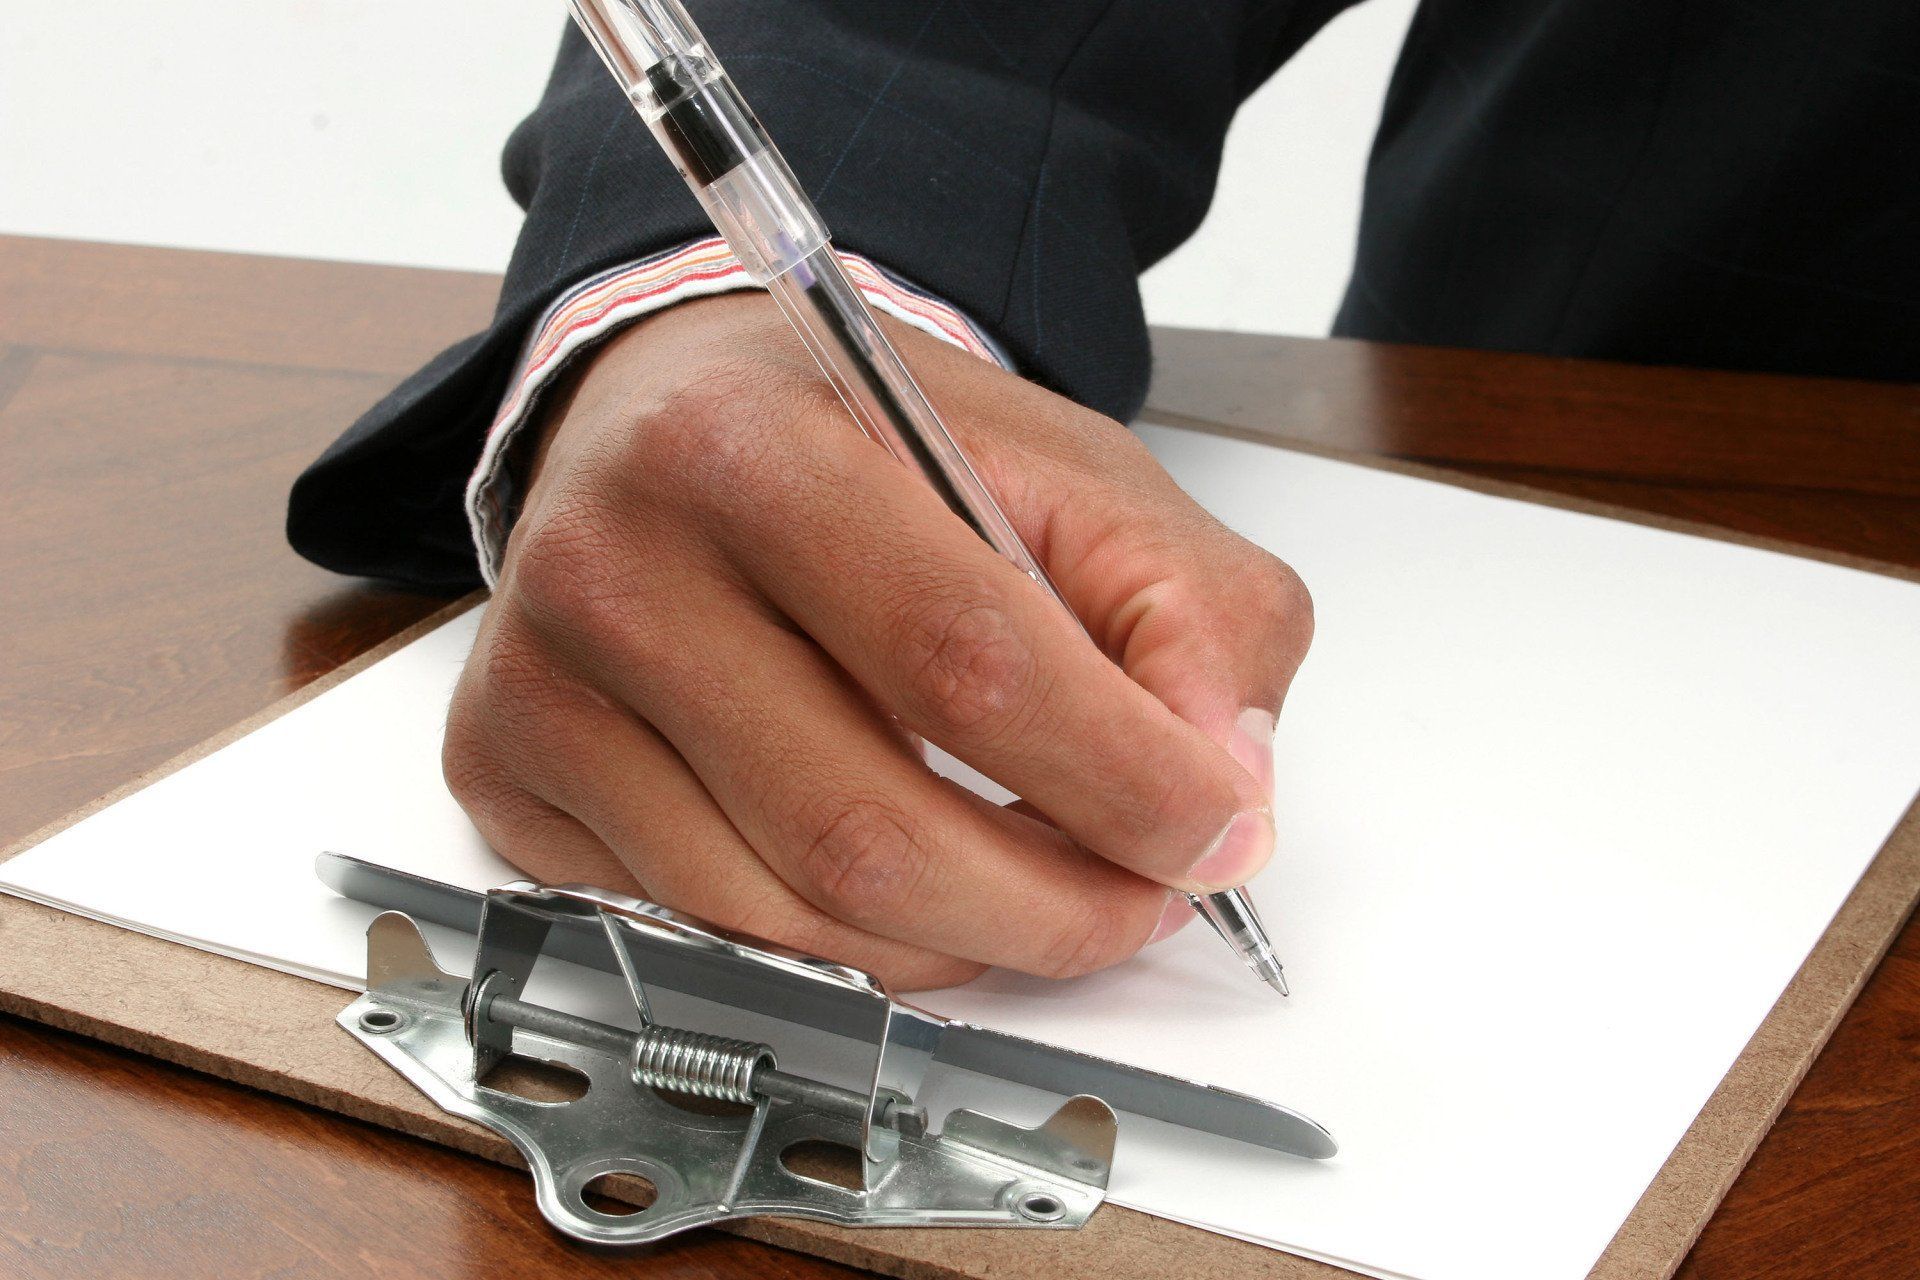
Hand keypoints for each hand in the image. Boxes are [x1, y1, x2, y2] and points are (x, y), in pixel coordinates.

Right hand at [443, 292, 1312, 988]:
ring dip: (951, 941)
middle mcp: (613, 562)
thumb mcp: (1066, 468)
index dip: (1122, 781)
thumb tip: (1218, 795)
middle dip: (1049, 908)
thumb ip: (1189, 609)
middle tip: (1137, 898)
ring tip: (1026, 883)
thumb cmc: (866, 440)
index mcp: (756, 446)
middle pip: (864, 826)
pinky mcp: (506, 772)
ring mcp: (541, 683)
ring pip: (783, 913)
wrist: (672, 409)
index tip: (1214, 832)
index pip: (965, 660)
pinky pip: (697, 929)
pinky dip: (832, 940)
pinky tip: (888, 875)